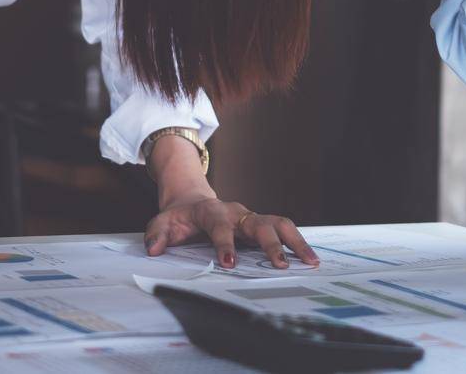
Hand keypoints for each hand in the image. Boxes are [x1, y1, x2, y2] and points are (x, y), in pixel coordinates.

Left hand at [144, 197, 318, 270]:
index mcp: (212, 211)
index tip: (229, 262)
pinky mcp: (261, 225)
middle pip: (259, 223)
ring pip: (279, 223)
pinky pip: (284, 230)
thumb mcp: (163, 222)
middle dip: (270, 244)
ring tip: (311, 262)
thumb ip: (158, 234)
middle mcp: (237, 212)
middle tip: (280, 265)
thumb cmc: (179, 217)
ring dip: (295, 242)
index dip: (225, 243)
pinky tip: (310, 259)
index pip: (220, 226)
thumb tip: (154, 248)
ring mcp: (251, 218)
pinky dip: (298, 243)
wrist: (192, 201)